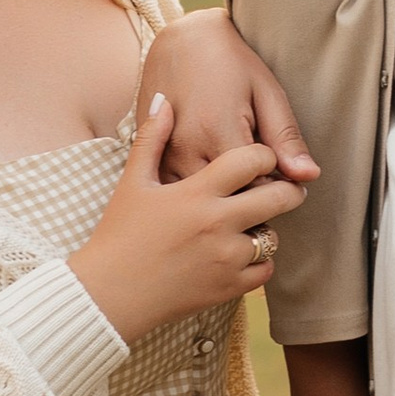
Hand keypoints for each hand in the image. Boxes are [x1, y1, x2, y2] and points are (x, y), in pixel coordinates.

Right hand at [68, 99, 299, 341]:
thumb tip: (163, 99)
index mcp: (196, 191)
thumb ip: (153, 138)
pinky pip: (264, 271)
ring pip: (272, 236)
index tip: (261, 159)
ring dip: (266, 228)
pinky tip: (242, 252)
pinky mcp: (226, 289)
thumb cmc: (117, 234)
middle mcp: (217, 223)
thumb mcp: (131, 182)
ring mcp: (224, 258)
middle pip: (278, 197)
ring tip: (254, 222)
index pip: (253, 160)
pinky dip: (259, 262)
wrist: (106, 296)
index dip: (264, 156)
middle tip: (285, 186)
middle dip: (288, 189)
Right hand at [137, 10, 320, 191]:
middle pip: (227, 202)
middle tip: (261, 178)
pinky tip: (209, 180)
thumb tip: (308, 176)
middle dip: (250, 199)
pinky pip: (178, 197)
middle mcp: (185, 150)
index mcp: (217, 132)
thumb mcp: (265, 91)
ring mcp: (162, 158)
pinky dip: (196, 196)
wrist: (180, 41)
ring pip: (200, 206)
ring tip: (235, 177)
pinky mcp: (147, 163)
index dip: (276, 187)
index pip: (258, 189)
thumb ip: (285, 137)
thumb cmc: (230, 62)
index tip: (283, 176)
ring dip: (221, 201)